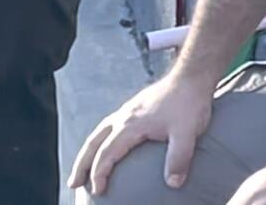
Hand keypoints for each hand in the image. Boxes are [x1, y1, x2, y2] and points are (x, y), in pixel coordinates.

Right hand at [67, 72, 214, 196]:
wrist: (193, 75)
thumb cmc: (190, 102)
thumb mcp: (188, 133)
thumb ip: (179, 158)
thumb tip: (173, 184)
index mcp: (131, 124)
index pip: (106, 153)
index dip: (99, 173)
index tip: (98, 191)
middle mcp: (124, 116)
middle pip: (94, 141)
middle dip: (82, 164)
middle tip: (72, 183)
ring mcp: (129, 110)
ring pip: (100, 132)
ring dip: (89, 151)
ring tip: (83, 168)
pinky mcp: (136, 107)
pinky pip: (110, 125)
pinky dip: (101, 139)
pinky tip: (108, 145)